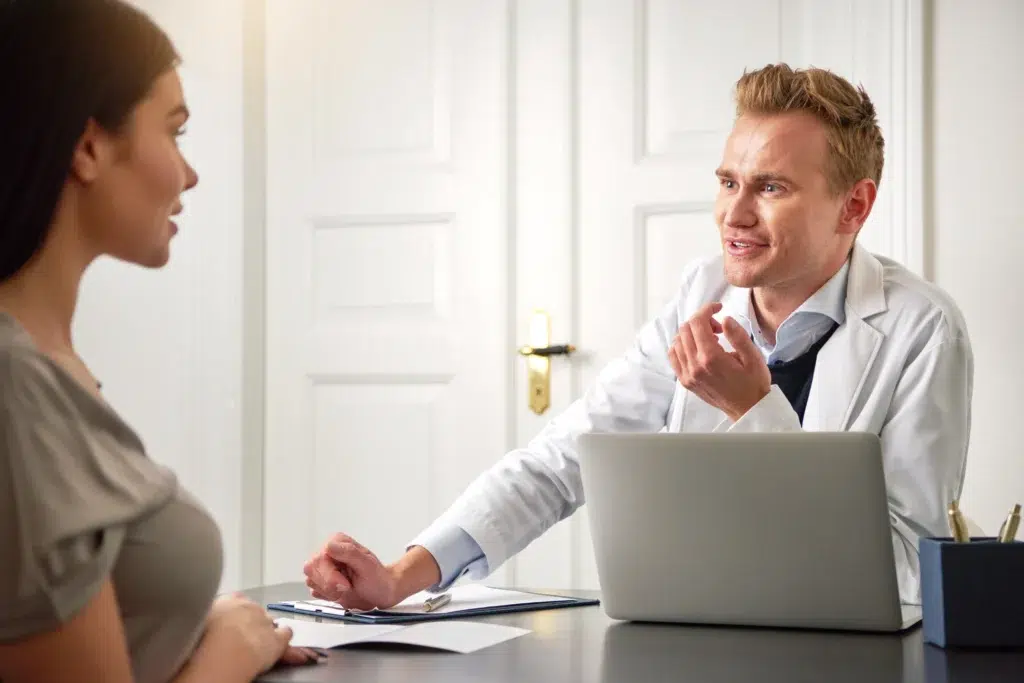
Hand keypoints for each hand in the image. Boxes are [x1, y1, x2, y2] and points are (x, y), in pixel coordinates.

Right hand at [199, 594, 320, 678]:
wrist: (222, 650)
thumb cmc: (202, 640)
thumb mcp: (196, 621)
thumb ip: (203, 616)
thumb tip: (197, 618)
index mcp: (226, 601)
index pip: (235, 601)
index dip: (235, 613)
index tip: (232, 622)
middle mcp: (248, 607)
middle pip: (253, 611)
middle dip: (250, 622)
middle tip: (243, 637)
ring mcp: (264, 621)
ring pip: (270, 622)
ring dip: (266, 631)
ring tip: (260, 643)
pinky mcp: (277, 638)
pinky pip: (286, 633)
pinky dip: (284, 638)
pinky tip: (281, 645)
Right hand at [303, 533, 402, 609]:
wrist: (381, 593)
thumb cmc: (377, 578)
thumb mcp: (368, 565)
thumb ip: (350, 553)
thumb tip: (330, 546)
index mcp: (337, 542)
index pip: (320, 557)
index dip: (330, 574)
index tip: (346, 584)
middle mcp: (328, 552)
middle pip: (311, 569)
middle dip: (329, 584)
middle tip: (347, 588)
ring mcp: (323, 567)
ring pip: (311, 581)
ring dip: (329, 591)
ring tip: (347, 589)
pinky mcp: (321, 581)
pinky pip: (315, 591)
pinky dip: (328, 596)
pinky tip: (341, 593)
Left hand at [667, 302, 770, 421]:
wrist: (748, 409)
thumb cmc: (754, 383)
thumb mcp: (753, 357)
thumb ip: (738, 336)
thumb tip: (724, 319)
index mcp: (711, 358)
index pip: (697, 323)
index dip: (707, 309)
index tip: (718, 308)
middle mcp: (695, 366)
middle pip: (685, 329)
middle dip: (701, 320)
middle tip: (718, 327)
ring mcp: (687, 375)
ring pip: (677, 340)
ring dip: (691, 332)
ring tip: (709, 338)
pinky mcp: (685, 381)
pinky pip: (674, 356)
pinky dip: (682, 345)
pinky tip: (697, 347)